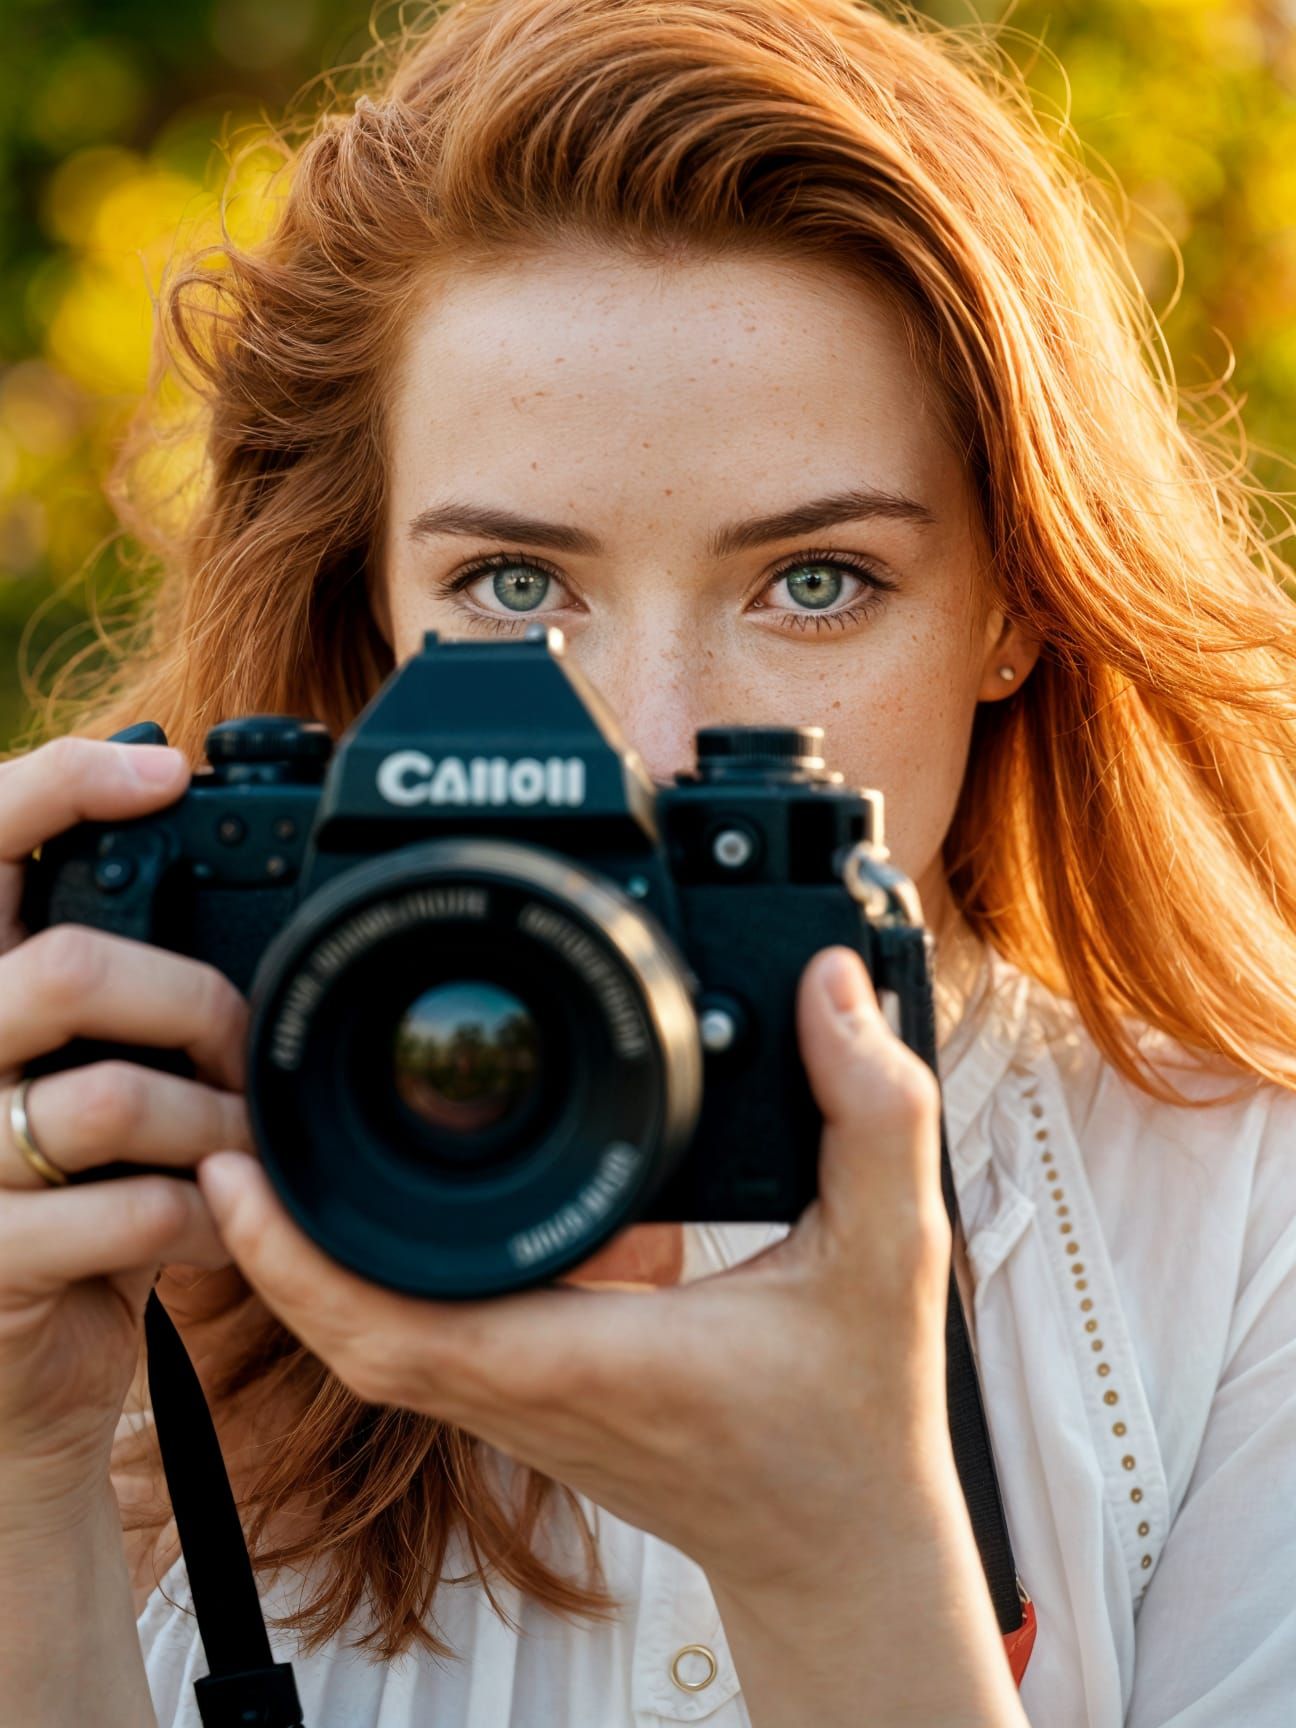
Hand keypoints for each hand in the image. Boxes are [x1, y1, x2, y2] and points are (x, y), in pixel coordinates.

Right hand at [0, 738, 246, 1520]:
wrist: (16, 1364)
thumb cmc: (67, 1181)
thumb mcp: (77, 1056)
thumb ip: (106, 962)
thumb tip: (182, 810)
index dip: (58, 785)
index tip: (166, 768)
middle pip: (65, 970)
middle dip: (194, 1002)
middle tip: (241, 1047)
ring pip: (110, 1098)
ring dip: (216, 1124)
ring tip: (246, 1147)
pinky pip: (126, 1215)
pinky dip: (206, 1219)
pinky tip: (220, 1226)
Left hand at [197, 943, 954, 1596]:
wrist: (840, 1542)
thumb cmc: (856, 1416)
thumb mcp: (888, 1252)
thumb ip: (874, 1114)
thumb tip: (827, 990)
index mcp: (594, 1358)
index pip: (405, 1326)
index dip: (300, 1259)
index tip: (238, 1172)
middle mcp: (535, 1388)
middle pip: (351, 1332)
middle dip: (269, 1248)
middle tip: (221, 1144)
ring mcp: (524, 1404)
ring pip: (374, 1344)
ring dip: (305, 1268)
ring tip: (262, 1170)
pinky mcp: (534, 1399)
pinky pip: (416, 1348)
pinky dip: (361, 1291)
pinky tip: (357, 1229)